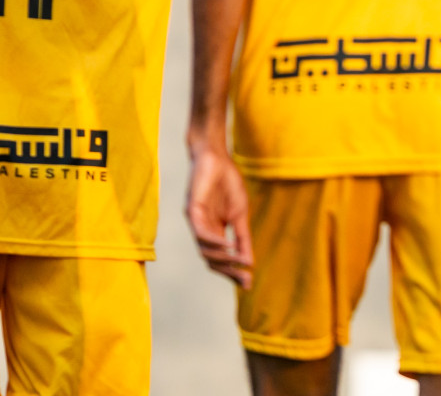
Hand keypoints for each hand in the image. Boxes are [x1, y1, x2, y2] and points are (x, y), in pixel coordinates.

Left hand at [185, 142, 252, 287]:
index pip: (222, 259)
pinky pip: (202, 233)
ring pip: (205, 250)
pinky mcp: (192, 211)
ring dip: (223, 258)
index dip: (234, 272)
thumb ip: (242, 237)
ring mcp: (196, 222)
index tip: (248, 283)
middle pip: (212, 260)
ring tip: (239, 263)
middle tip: (245, 280)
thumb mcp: (240, 214)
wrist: (216, 158)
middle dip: (229, 271)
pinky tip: (228, 245)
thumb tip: (249, 262)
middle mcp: (202, 231)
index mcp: (214, 232)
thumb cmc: (227, 183)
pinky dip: (215, 242)